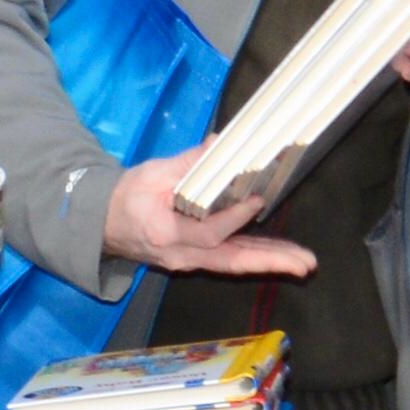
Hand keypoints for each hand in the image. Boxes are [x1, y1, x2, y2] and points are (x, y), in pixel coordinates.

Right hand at [102, 144, 318, 280]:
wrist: (103, 225)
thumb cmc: (126, 196)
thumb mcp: (150, 173)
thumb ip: (186, 162)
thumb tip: (218, 144)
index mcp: (165, 233)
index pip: (207, 231)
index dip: (234, 218)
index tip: (257, 199)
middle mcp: (181, 255)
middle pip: (231, 262)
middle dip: (271, 262)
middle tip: (306, 263)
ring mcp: (188, 262)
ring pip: (234, 265)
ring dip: (271, 262)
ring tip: (304, 263)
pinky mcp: (195, 260)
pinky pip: (229, 262)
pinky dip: (256, 257)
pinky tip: (281, 255)